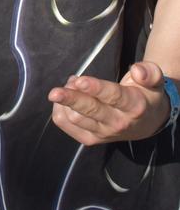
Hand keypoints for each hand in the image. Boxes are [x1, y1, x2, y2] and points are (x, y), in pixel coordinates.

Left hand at [48, 61, 170, 144]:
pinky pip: (68, 126)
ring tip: (71, 84)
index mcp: (134, 106)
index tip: (79, 81)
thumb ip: (149, 72)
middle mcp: (118, 122)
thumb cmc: (146, 94)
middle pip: (90, 111)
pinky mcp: (91, 139)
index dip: (95, 88)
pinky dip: (60, 112)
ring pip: (77, 119)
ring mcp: (103, 133)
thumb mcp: (154, 79)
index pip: (113, 96)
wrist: (148, 122)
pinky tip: (64, 100)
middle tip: (55, 91)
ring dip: (67, 100)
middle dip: (71, 100)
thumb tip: (137, 70)